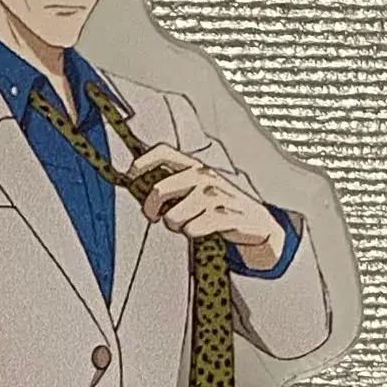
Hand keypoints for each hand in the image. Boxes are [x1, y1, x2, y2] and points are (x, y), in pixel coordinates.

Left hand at [126, 144, 286, 271]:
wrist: (256, 223)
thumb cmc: (220, 205)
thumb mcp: (199, 188)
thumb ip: (173, 183)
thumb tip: (138, 188)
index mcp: (195, 166)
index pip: (163, 152)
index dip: (142, 162)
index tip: (130, 176)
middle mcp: (203, 176)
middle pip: (159, 189)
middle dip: (151, 208)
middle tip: (154, 217)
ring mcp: (214, 196)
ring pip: (173, 217)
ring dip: (175, 226)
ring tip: (186, 224)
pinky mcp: (224, 216)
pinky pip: (192, 229)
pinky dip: (193, 234)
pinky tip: (201, 231)